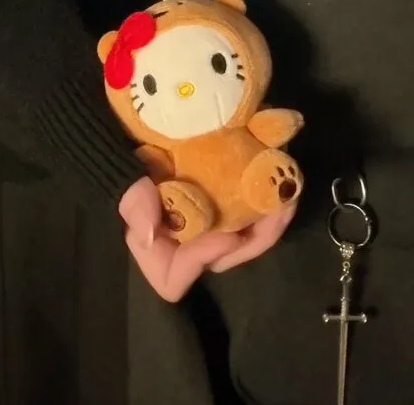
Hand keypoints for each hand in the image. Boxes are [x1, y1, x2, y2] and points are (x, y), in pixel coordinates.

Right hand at [118, 177, 295, 300]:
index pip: (176, 277)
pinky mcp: (224, 206)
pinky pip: (250, 211)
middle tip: (279, 210)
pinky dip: (266, 198)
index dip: (204, 259)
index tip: (228, 234)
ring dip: (269, 219)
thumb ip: (135, 204)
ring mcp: (209, 226)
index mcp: (158, 248)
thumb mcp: (123, 182)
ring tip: (289, 194)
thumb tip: (150, 234)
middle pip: (224, 257)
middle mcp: (187, 244)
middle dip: (256, 238)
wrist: (130, 136)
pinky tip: (281, 177)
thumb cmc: (124, 166)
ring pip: (244, 236)